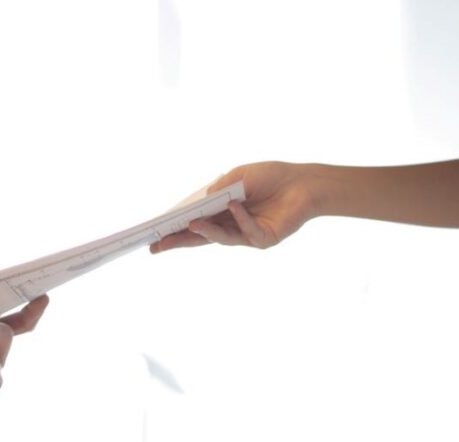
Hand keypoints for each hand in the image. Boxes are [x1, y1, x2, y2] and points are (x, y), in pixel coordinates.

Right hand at [150, 161, 320, 252]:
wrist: (303, 182)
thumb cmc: (271, 176)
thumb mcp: (239, 176)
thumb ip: (219, 189)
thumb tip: (200, 202)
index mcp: (221, 212)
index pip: (194, 222)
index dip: (175, 228)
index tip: (154, 234)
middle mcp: (231, 226)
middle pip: (201, 236)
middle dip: (178, 241)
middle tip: (157, 246)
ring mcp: (246, 235)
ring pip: (220, 237)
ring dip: (205, 230)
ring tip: (191, 223)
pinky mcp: (264, 239)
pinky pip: (247, 231)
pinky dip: (240, 218)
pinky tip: (234, 206)